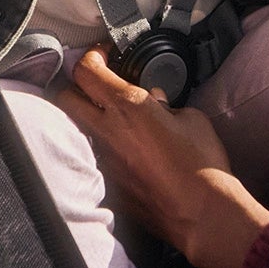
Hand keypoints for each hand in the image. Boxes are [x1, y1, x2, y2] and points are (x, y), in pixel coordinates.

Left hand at [60, 51, 268, 267]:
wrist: (202, 213)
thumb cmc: (203, 166)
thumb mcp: (192, 118)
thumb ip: (167, 104)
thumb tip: (157, 103)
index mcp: (128, 107)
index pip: (85, 70)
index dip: (91, 55)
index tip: (105, 54)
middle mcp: (107, 131)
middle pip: (65, 97)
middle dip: (77, 84)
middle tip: (99, 81)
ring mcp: (104, 159)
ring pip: (77, 127)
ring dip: (88, 116)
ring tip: (113, 115)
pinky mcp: (109, 183)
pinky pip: (95, 154)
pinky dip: (104, 144)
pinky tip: (126, 147)